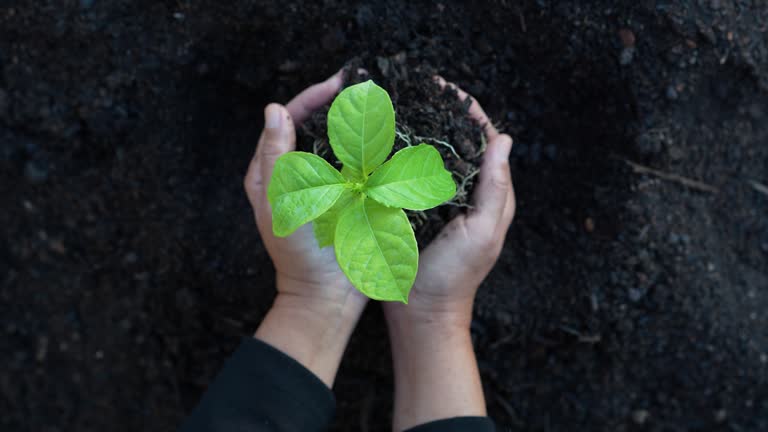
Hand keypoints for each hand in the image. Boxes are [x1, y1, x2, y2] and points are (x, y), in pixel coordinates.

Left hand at [244, 70, 367, 386]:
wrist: (326, 294)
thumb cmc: (295, 251)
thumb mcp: (279, 202)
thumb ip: (275, 157)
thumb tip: (275, 109)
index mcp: (274, 170)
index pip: (289, 118)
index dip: (313, 97)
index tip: (340, 83)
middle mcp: (299, 173)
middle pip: (316, 125)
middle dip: (339, 104)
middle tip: (366, 87)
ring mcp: (326, 185)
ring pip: (340, 142)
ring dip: (358, 123)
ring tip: (381, 104)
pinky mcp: (349, 198)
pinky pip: (360, 166)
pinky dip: (372, 149)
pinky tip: (390, 137)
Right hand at [384, 78, 514, 430]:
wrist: (422, 314)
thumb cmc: (456, 277)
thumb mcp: (482, 233)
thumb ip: (495, 189)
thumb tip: (505, 140)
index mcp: (488, 194)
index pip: (485, 140)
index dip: (468, 111)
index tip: (444, 87)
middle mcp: (466, 193)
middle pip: (459, 142)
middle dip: (441, 113)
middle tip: (416, 90)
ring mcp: (440, 202)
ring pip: (434, 156)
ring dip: (421, 130)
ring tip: (400, 106)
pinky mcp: (415, 211)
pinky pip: (412, 175)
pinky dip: (403, 155)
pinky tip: (385, 142)